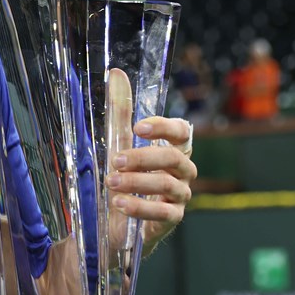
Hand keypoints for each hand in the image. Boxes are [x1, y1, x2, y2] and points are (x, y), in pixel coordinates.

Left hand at [104, 72, 196, 249]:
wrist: (116, 222)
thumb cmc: (124, 178)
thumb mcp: (118, 144)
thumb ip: (120, 113)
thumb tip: (116, 73)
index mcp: (172, 150)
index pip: (182, 132)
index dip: (164, 127)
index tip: (138, 127)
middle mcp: (181, 172)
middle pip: (175, 158)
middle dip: (144, 157)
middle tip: (116, 160)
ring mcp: (179, 196)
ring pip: (169, 184)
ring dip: (138, 182)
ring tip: (111, 182)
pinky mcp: (171, 220)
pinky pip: (164, 213)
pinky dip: (141, 208)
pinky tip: (120, 204)